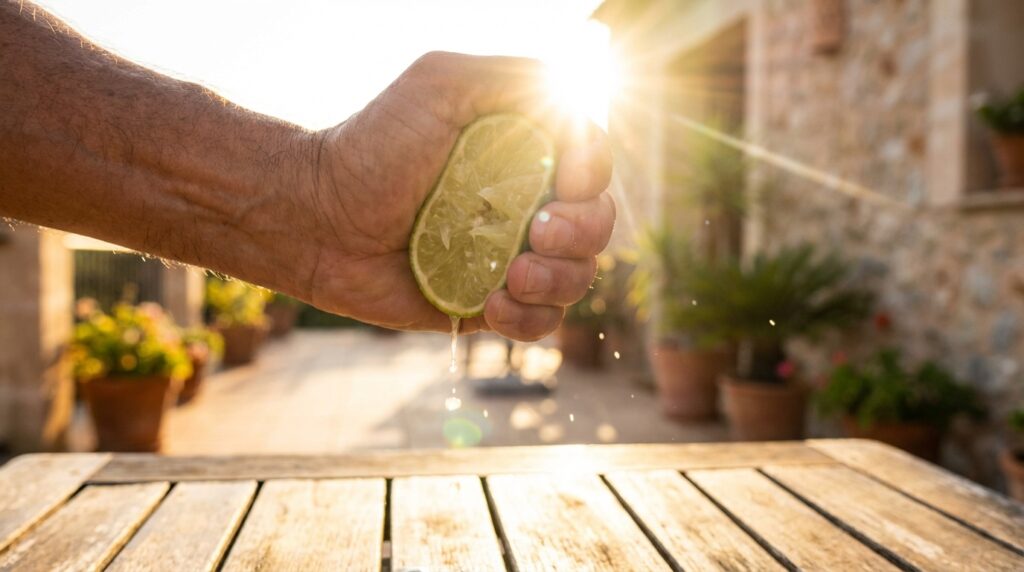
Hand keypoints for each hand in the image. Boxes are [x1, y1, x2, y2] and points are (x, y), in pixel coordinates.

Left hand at [300, 52, 613, 340]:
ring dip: (559, 279)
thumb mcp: (444, 84)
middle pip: (598, 223)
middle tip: (537, 231)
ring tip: (512, 276)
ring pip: (578, 277)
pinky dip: (529, 318)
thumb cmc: (374, 145)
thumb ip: (517, 81)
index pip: (593, 161)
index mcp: (525, 151)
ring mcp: (510, 256)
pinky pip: (540, 323)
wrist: (317, 219)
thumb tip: (579, 101)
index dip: (594, 173)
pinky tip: (493, 304)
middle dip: (582, 232)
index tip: (569, 180)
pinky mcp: (489, 303)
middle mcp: (526, 203)